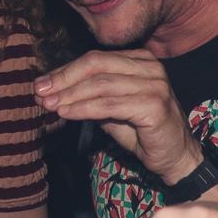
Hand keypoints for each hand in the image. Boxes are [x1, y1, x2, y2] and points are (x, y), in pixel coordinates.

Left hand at [35, 51, 205, 183]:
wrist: (177, 158)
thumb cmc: (144, 133)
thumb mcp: (113, 108)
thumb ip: (90, 95)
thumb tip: (51, 90)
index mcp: (142, 61)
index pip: (96, 59)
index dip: (65, 71)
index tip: (41, 85)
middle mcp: (151, 68)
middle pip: (96, 65)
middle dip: (63, 79)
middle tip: (40, 93)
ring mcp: (155, 85)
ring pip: (100, 85)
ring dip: (70, 96)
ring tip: (49, 105)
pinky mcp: (154, 105)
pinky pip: (109, 105)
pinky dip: (84, 109)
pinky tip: (66, 114)